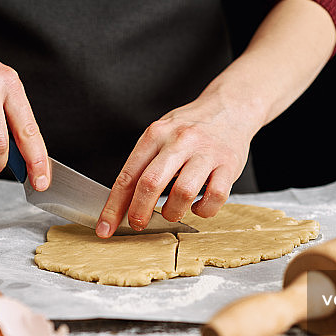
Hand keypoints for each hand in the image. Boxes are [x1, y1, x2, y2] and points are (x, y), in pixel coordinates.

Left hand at [96, 89, 254, 237]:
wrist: (230, 108)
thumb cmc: (190, 128)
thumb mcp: (160, 135)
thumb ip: (144, 163)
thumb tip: (123, 203)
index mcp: (156, 134)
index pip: (128, 176)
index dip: (113, 207)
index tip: (105, 227)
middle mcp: (180, 140)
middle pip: (151, 183)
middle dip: (140, 212)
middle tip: (138, 224)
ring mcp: (206, 152)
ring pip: (184, 192)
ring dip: (173, 212)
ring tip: (172, 212)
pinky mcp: (229, 164)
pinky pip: (215, 197)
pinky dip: (203, 210)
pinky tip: (197, 206)